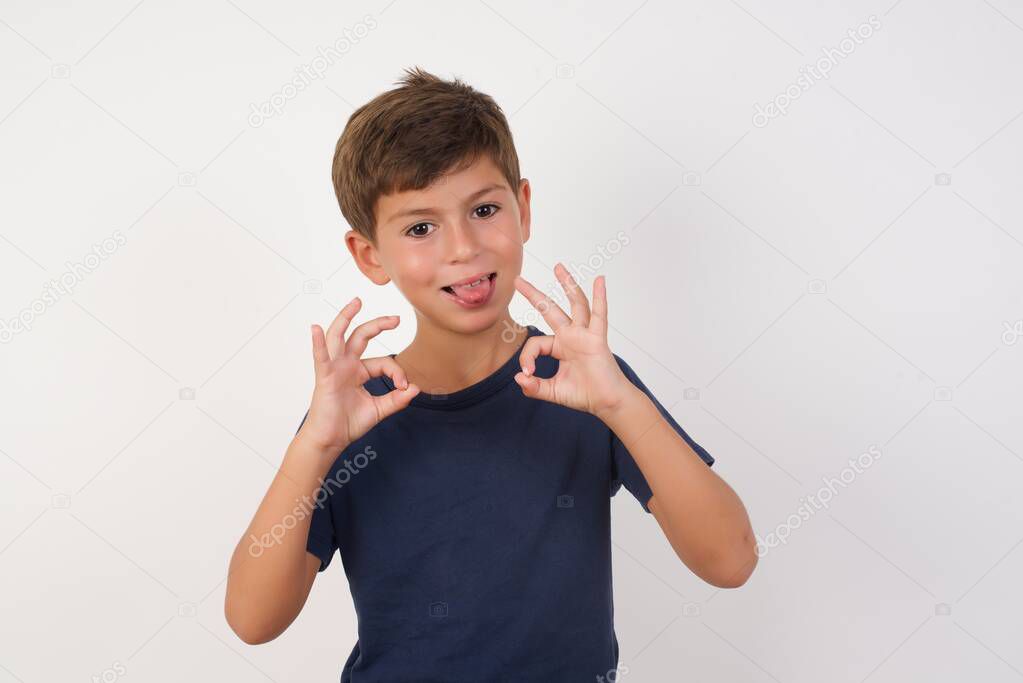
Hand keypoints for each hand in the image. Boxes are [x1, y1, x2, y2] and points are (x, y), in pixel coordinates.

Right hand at [297, 297, 419, 454]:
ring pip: (339, 336)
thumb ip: (396, 400)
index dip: (397, 372)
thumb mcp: (379, 410)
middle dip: (378, 325)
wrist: (330, 440)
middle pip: (362, 337)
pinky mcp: (324, 377)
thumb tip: (416, 388)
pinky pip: (320, 357)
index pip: (383, 362)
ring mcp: (334, 368)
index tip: (404, 387)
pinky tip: (316, 328)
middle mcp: (346, 365)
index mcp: (359, 372)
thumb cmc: (348, 424)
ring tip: (356, 302)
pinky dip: (318, 343)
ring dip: (346, 318)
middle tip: (396, 319)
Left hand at [513, 263, 633, 418]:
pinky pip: (599, 315)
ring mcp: (585, 335)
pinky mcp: (598, 339)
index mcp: (560, 347)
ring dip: (567, 284)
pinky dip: (600, 297)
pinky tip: (600, 280)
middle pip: (550, 309)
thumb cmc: (584, 395)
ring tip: (558, 267)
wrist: (606, 403)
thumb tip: (519, 378)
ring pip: (575, 304)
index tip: (528, 373)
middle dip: (534, 294)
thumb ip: (533, 387)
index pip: (536, 343)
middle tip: (518, 280)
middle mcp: (571, 336)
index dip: (527, 357)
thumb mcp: (552, 391)